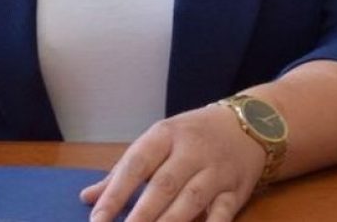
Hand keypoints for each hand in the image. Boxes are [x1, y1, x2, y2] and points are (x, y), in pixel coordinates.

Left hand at [81, 104, 265, 221]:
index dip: (115, 193)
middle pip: (164, 185)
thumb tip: (88, 197)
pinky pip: (223, 213)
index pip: (136, 165)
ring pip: (192, 200)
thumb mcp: (157, 142)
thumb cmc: (192, 136)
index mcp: (165, 135)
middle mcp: (191, 151)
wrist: (248, 125)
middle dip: (142, 215)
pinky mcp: (237, 190)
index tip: (97, 218)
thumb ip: (124, 171)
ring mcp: (216, 171)